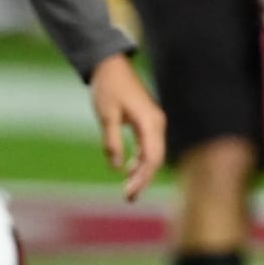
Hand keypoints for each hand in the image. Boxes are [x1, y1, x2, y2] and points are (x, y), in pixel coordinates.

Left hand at [87, 54, 165, 201]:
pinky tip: (127, 169)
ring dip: (142, 171)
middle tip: (128, 198)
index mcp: (150, 122)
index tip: (129, 194)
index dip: (143, 179)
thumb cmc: (108, 88)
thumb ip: (111, 142)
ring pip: (153, 153)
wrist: (111, 66)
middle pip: (155, 158)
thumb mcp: (106, 115)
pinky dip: (140, 160)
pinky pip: (148, 146)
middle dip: (144, 180)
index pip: (152, 157)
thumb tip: (115, 168)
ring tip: (128, 190)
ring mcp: (153, 122)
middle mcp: (156, 123)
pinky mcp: (146, 121)